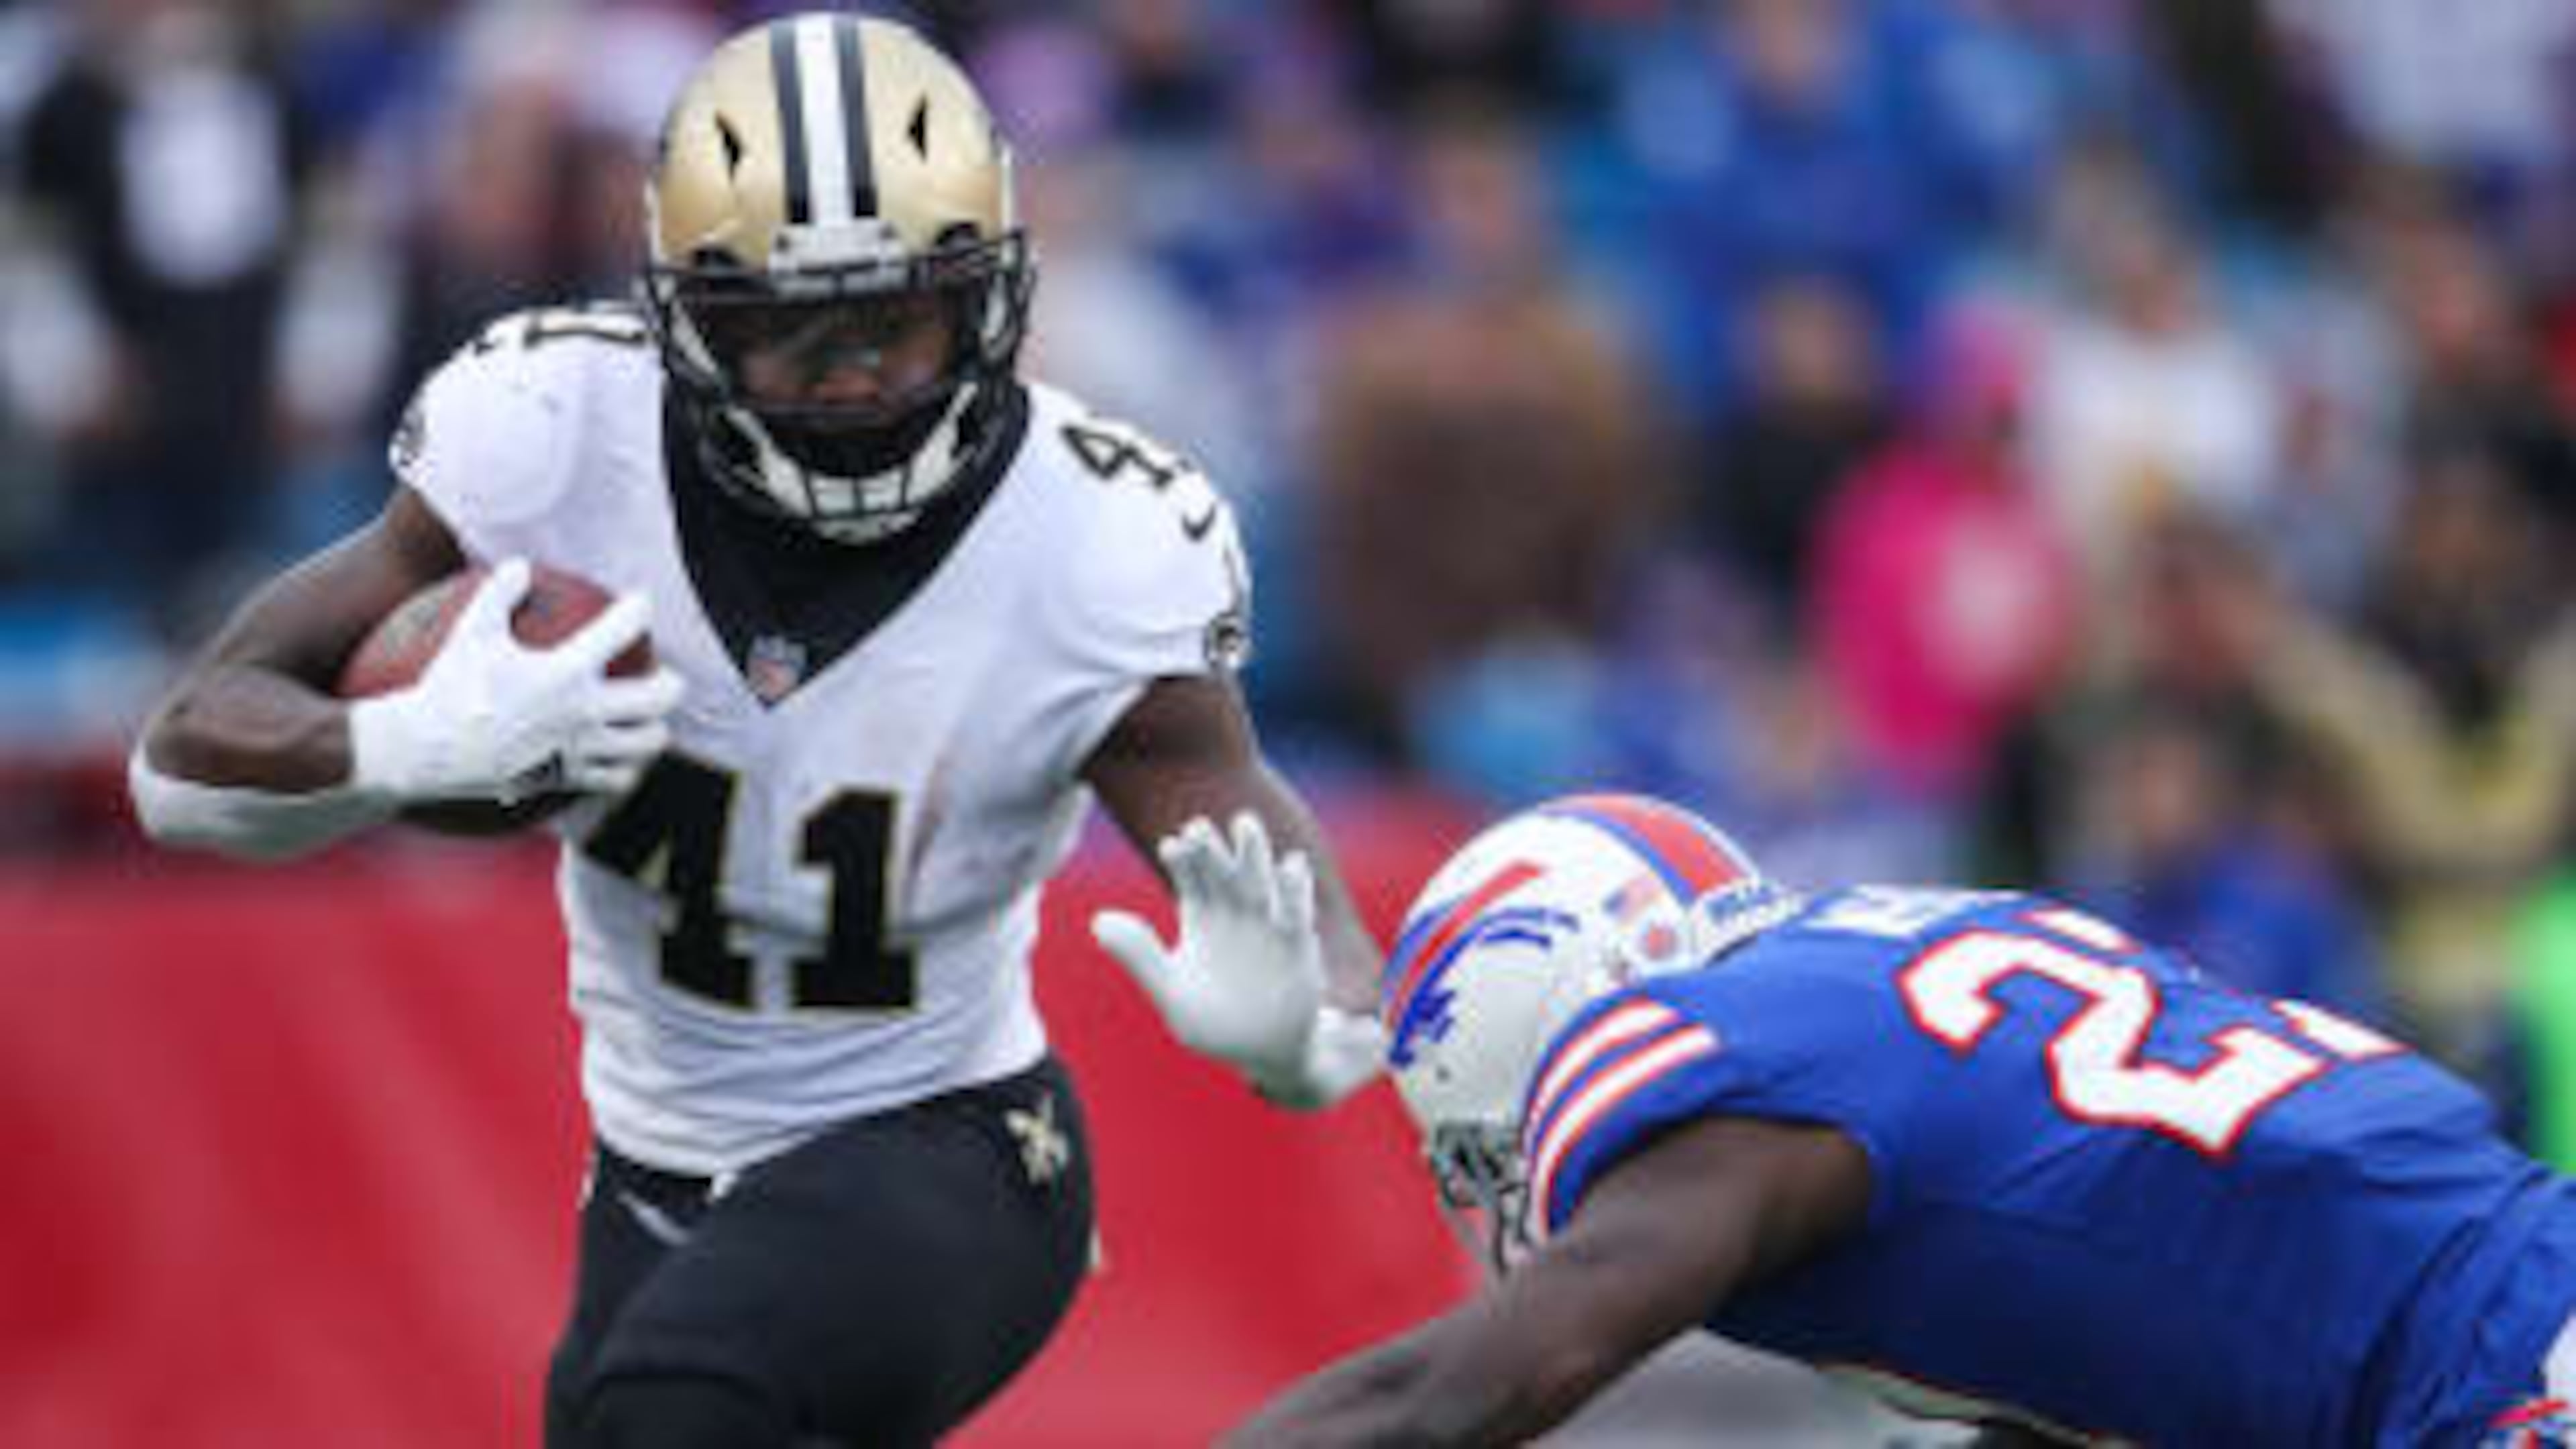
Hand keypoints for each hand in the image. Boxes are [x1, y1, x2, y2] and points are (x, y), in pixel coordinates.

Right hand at [348, 559, 682, 802]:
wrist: (426, 751)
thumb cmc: (447, 687)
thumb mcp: (470, 632)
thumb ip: (498, 592)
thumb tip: (520, 564)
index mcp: (566, 671)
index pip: (624, 628)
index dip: (639, 609)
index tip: (639, 603)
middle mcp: (583, 712)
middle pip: (660, 697)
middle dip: (671, 682)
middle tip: (664, 676)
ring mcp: (579, 749)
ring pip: (648, 743)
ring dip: (654, 729)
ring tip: (647, 721)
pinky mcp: (567, 779)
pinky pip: (617, 780)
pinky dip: (625, 769)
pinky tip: (617, 761)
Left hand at [1093, 812, 1384, 1108]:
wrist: (1264, 1053)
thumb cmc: (1214, 1024)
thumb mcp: (1172, 995)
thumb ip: (1140, 957)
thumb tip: (1098, 919)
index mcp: (1202, 918)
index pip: (1190, 878)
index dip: (1182, 859)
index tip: (1171, 845)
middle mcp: (1235, 913)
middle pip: (1222, 872)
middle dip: (1212, 849)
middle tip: (1198, 826)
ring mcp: (1268, 925)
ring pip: (1259, 882)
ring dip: (1253, 853)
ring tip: (1244, 823)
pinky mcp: (1297, 945)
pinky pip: (1296, 912)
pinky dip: (1294, 889)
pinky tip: (1291, 863)